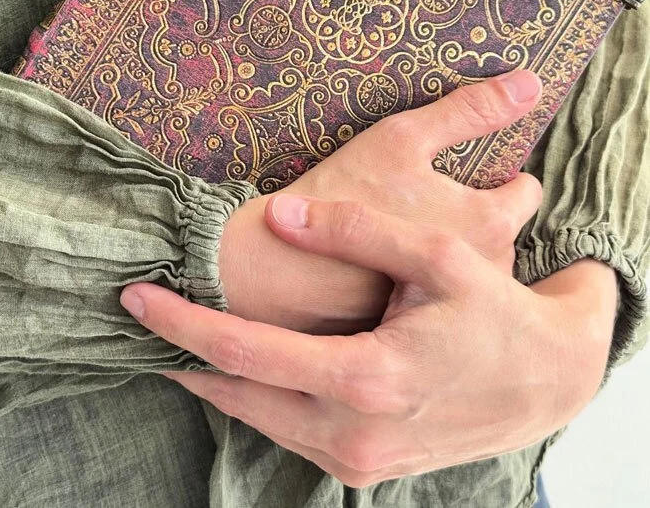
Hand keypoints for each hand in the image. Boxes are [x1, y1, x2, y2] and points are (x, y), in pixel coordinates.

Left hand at [119, 70, 615, 483]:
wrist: (544, 381)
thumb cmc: (494, 313)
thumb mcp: (435, 258)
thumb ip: (356, 231)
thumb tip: (277, 214)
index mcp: (364, 380)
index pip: (244, 354)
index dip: (181, 324)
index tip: (136, 297)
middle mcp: (351, 433)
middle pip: (236, 393)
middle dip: (183, 353)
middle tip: (143, 312)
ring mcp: (356, 460)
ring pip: (258, 418)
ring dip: (217, 376)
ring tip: (181, 334)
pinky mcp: (362, 467)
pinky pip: (288, 432)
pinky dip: (256, 397)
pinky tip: (242, 364)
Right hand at [217, 70, 543, 332]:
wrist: (277, 274)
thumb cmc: (340, 197)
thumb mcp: (403, 138)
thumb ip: (469, 110)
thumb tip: (530, 83)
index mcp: (490, 223)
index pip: (526, 191)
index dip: (501, 175)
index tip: (472, 170)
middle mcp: (488, 273)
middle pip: (500, 230)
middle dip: (475, 216)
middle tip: (427, 200)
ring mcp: (456, 308)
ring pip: (471, 264)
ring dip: (451, 248)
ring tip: (403, 228)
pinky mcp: (426, 331)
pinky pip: (442, 295)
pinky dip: (426, 279)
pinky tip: (388, 265)